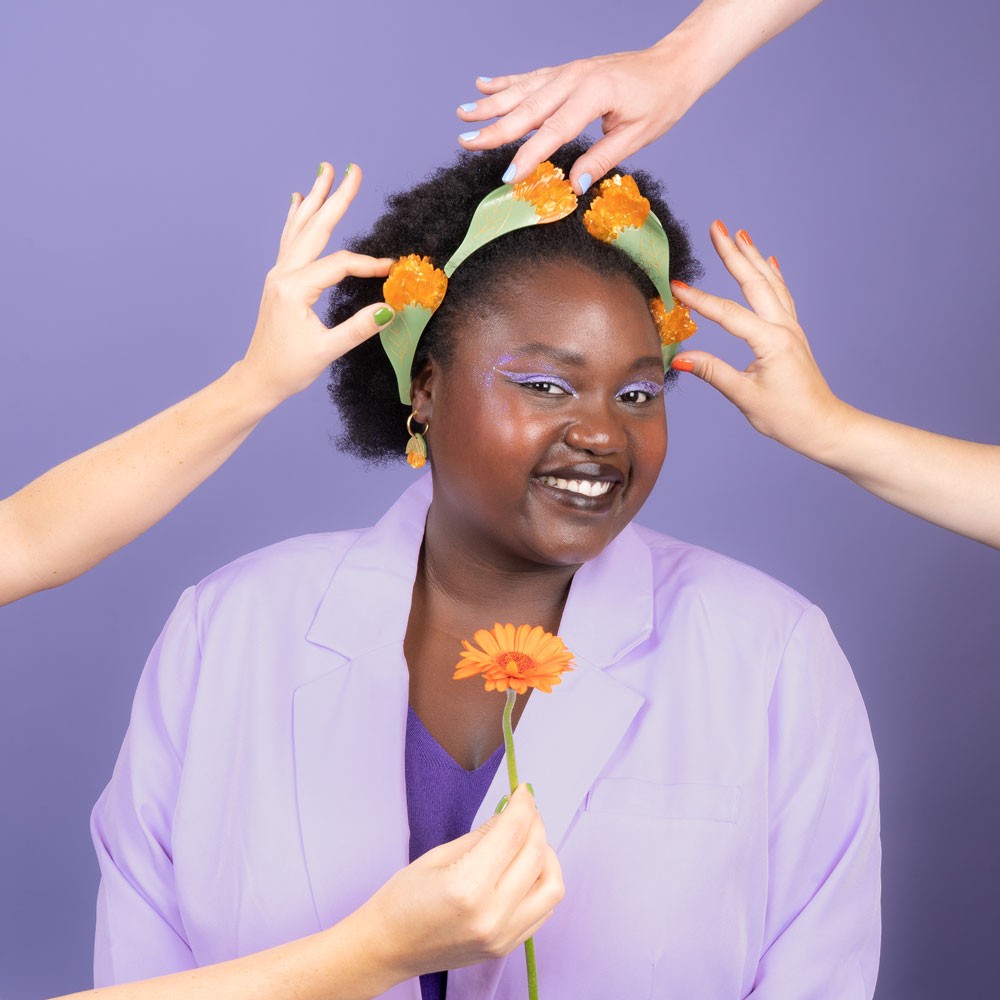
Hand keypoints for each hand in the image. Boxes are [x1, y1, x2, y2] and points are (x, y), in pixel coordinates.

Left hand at [238, 163, 393, 407]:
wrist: (258, 378)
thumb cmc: (289, 368)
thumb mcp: (326, 351)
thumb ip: (359, 328)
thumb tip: (390, 309)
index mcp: (294, 289)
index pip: (339, 265)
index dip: (368, 264)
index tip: (392, 268)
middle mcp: (283, 275)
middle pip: (315, 229)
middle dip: (335, 198)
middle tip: (352, 169)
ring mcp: (278, 274)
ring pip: (300, 228)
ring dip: (315, 199)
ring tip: (325, 171)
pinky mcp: (279, 280)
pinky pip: (290, 240)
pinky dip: (297, 218)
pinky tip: (299, 200)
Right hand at [362, 785, 563, 979]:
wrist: (387, 949)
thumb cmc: (402, 900)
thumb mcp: (437, 856)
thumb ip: (482, 835)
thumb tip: (511, 813)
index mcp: (468, 887)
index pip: (512, 834)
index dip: (523, 806)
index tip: (524, 790)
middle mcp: (492, 915)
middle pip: (536, 856)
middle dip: (535, 824)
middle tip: (524, 810)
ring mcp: (503, 936)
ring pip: (552, 886)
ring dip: (546, 855)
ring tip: (528, 841)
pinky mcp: (507, 948)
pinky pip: (544, 910)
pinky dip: (542, 883)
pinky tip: (525, 869)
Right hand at [456, 38, 700, 192]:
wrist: (674, 65)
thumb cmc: (661, 101)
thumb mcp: (637, 136)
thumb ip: (602, 159)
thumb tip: (573, 184)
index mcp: (595, 94)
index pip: (554, 130)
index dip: (529, 155)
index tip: (508, 176)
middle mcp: (576, 78)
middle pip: (529, 108)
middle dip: (495, 128)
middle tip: (467, 143)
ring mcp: (569, 71)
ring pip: (523, 90)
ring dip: (491, 104)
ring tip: (464, 114)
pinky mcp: (567, 71)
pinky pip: (531, 77)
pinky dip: (506, 82)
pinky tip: (483, 85)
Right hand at [669, 222, 852, 461]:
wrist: (823, 426)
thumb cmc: (788, 417)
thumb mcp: (745, 396)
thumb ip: (712, 372)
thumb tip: (680, 357)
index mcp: (770, 342)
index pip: (728, 313)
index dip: (699, 300)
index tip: (675, 285)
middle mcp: (783, 328)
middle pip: (754, 282)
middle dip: (733, 253)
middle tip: (716, 227)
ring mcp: (791, 328)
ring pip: (769, 283)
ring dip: (752, 257)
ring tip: (739, 234)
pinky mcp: (792, 334)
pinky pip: (782, 295)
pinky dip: (772, 275)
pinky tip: (769, 262)